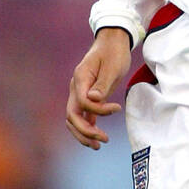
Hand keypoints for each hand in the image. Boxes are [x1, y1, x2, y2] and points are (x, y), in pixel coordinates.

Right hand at [66, 28, 132, 148]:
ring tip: (98, 146)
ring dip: (83, 134)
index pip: (82, 102)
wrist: (112, 42)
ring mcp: (80, 93)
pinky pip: (82, 116)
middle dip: (85, 131)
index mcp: (80, 79)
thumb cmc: (114, 52)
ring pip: (74, 119)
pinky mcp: (87, 97)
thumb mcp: (112, 66)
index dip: (98, 110)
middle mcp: (76, 87)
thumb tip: (93, 99)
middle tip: (103, 140)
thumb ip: (102, 84)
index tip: (117, 109)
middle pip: (72, 115)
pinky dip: (87, 128)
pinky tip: (96, 139)